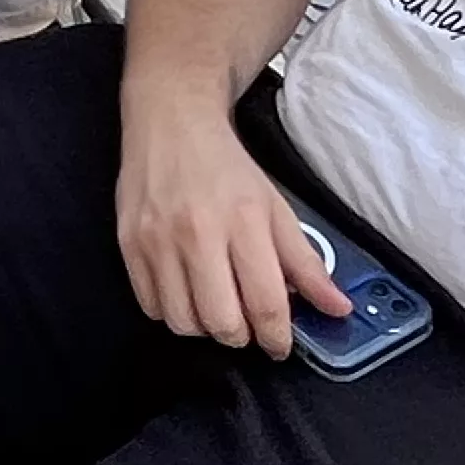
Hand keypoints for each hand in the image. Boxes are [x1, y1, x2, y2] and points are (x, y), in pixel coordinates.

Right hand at [112, 89, 342, 356]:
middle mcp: (197, 232)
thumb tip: (336, 308)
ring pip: (183, 323)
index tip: (279, 344)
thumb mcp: (275, 207)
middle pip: (222, 323)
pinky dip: (171, 311)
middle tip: (246, 319)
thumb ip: (306, 263)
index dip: (277, 338)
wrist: (170, 121)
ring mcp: (157, 239)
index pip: (266, 304)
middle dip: (241, 334)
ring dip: (204, 325)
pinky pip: (150, 307)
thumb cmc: (225, 167)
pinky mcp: (128, 243)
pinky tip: (184, 291)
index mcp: (243, 221)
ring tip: (214, 303)